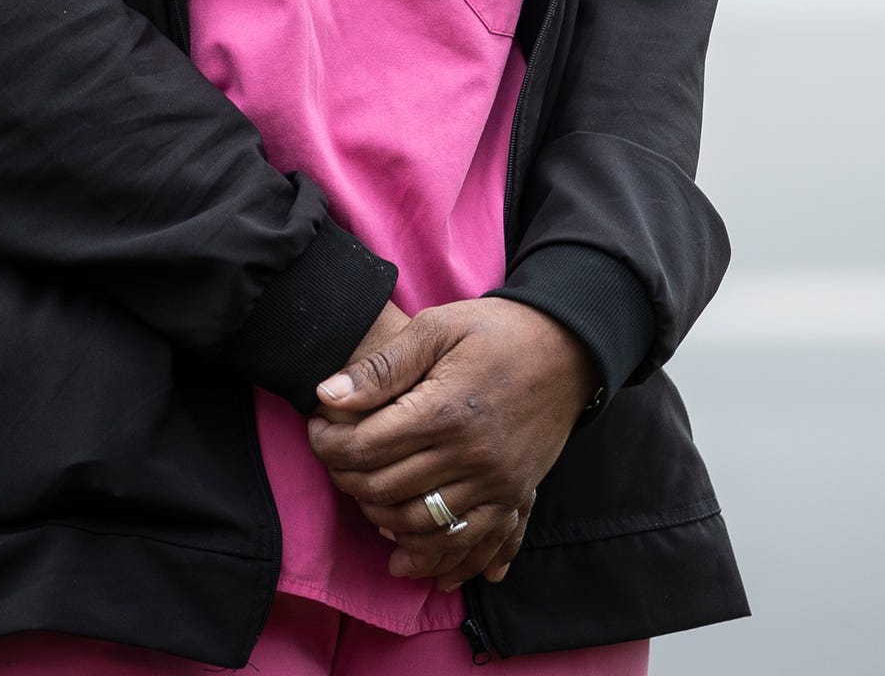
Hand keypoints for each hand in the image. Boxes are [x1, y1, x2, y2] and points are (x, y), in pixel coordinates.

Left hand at [306, 297, 597, 591]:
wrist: (567, 347)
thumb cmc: (495, 330)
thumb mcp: (437, 327)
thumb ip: (382, 367)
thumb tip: (326, 395)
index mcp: (445, 409)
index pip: (365, 447)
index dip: (328, 443)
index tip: (317, 428)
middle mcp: (470, 456)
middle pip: (385, 490)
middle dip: (345, 479)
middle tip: (334, 459)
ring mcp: (494, 483)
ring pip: (419, 525)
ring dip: (379, 518)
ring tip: (362, 495)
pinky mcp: (512, 497)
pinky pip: (466, 544)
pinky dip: (431, 557)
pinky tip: (404, 555)